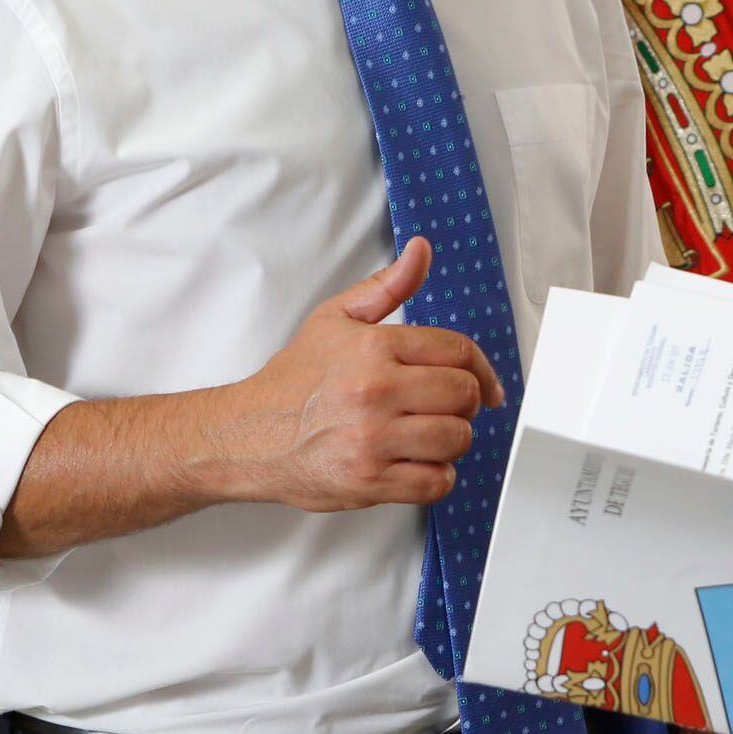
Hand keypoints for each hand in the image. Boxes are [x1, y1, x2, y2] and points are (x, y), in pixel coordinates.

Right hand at [216, 238, 505, 512]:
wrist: (247, 436)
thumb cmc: (293, 381)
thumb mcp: (335, 319)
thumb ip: (386, 286)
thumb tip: (421, 251)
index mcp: (374, 348)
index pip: (459, 351)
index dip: (481, 369)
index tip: (485, 386)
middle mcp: (375, 391)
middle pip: (464, 395)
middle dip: (464, 404)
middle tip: (445, 408)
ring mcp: (372, 439)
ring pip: (456, 439)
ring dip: (451, 441)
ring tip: (427, 436)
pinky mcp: (369, 481)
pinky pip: (435, 482)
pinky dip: (435, 476)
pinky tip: (414, 462)